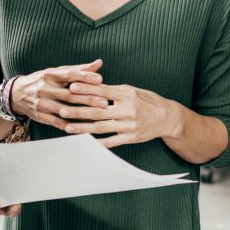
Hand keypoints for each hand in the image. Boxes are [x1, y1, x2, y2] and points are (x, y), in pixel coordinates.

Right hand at [12, 59, 104, 130]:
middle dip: (88, 99)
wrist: (17, 94)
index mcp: (50, 75)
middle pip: (69, 94)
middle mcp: (44, 88)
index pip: (69, 74)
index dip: (84, 77)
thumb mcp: (57, 72)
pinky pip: (57, 122)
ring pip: (64, 110)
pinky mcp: (40, 116)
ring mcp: (41, 103)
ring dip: (82, 114)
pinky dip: (71, 126)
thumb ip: (78, 69)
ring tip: (97, 116)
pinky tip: (83, 128)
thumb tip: (99, 63)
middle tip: (105, 102)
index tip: (100, 79)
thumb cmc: (44, 81)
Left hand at [60, 82, 177, 147]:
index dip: (86, 89)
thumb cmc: (147, 101)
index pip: (103, 90)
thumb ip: (113, 90)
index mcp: (127, 95)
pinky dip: (97, 143)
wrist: (167, 118)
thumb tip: (91, 85)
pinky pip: (111, 142)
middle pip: (98, 110)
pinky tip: (84, 143)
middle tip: (62, 109)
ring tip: (67, 127)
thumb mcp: (132, 91)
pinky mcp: (131, 138)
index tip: (71, 87)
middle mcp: (128, 110)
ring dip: (82, 128)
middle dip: (78, 110)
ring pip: (101, 127)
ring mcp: (129, 126)